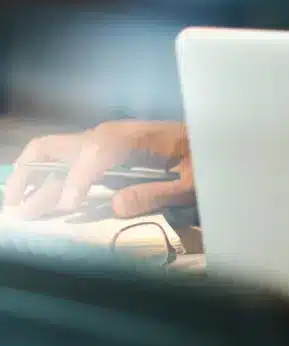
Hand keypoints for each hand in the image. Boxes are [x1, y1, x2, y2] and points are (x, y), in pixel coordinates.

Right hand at [3, 120, 192, 220]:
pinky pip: (68, 164)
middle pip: (55, 146)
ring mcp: (103, 143)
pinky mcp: (103, 153)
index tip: (69, 206)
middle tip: (16, 206)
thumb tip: (117, 205)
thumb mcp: (191, 181)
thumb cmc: (205, 158)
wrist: (212, 138)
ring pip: (56, 157)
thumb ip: (156, 194)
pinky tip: (45, 202)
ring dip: (35, 181)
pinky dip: (51, 181)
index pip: (95, 152)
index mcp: (135, 137)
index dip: (77, 178)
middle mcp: (110, 135)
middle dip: (31, 173)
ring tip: (22, 210)